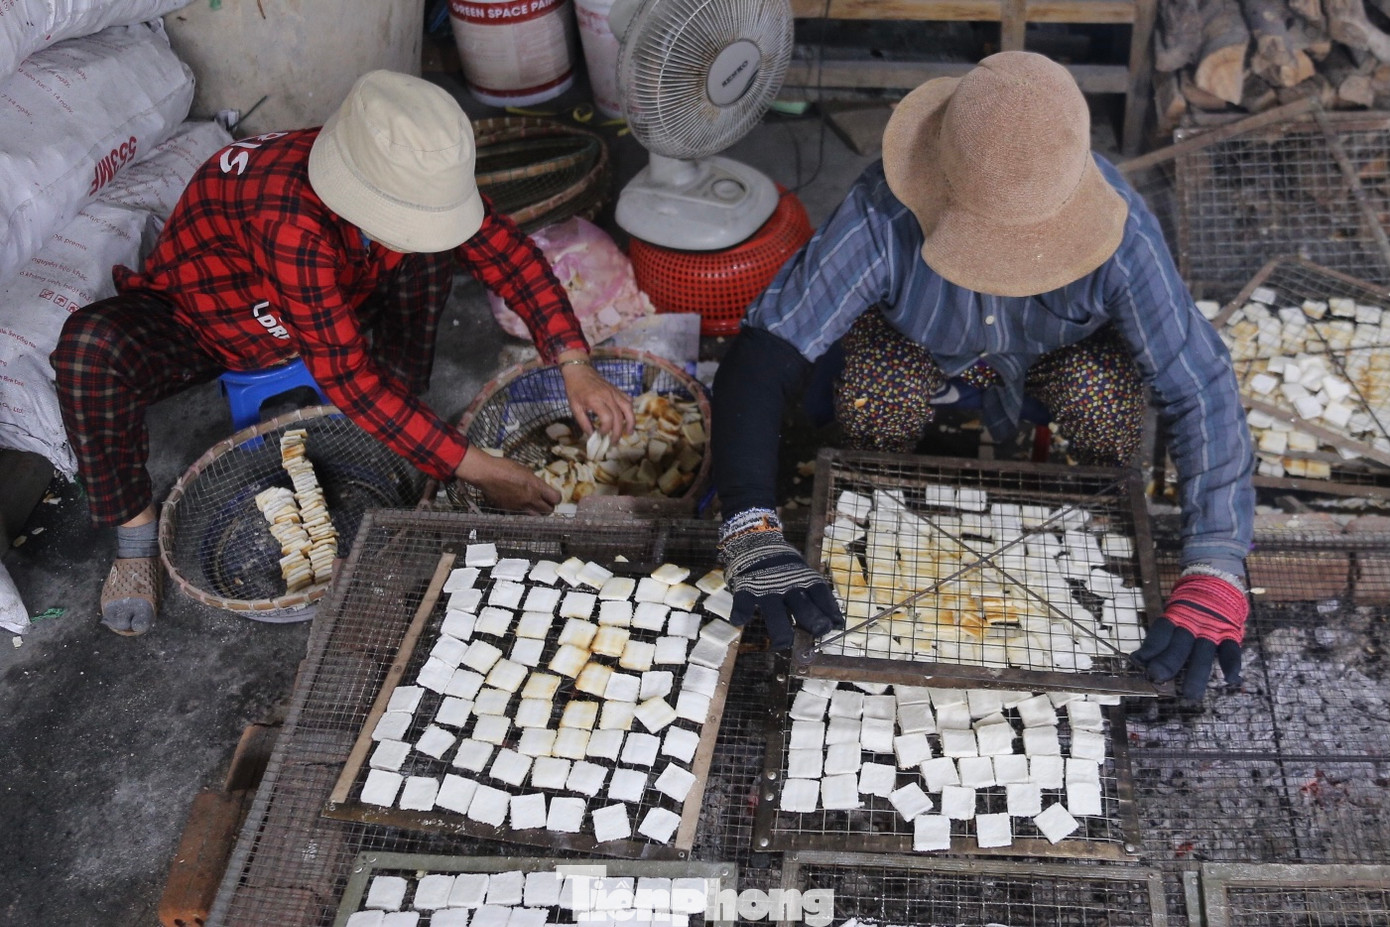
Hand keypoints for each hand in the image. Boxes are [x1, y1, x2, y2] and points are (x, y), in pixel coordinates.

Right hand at [454, 447, 559, 514]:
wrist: (487, 474)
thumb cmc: (505, 467)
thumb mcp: (525, 470)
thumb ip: (534, 481)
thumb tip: (539, 486)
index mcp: (536, 486)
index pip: (556, 498)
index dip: (557, 498)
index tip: (554, 496)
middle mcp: (531, 499)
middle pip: (548, 510)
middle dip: (549, 507)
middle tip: (546, 502)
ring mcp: (520, 506)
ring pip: (536, 516)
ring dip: (539, 512)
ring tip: (536, 507)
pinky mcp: (510, 510)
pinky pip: (522, 515)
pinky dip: (525, 512)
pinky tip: (522, 506)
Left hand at [558, 352, 634, 437]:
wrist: (579, 371)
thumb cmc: (575, 389)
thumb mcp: (575, 407)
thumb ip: (583, 422)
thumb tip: (592, 435)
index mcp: (595, 400)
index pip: (608, 418)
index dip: (606, 430)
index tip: (601, 435)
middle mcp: (608, 396)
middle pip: (619, 416)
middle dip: (618, 432)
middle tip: (614, 441)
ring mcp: (614, 392)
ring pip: (628, 408)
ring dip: (630, 422)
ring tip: (629, 432)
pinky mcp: (617, 390)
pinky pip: (627, 400)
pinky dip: (629, 410)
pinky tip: (627, 417)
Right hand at [719, 511, 843, 649]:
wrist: (754, 539)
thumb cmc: (783, 565)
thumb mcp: (801, 574)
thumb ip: (814, 596)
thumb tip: (837, 624)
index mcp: (804, 578)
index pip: (821, 595)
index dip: (830, 610)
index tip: (837, 625)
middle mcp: (788, 584)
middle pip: (803, 606)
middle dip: (813, 621)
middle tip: (819, 632)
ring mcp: (766, 587)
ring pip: (774, 612)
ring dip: (781, 630)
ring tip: (783, 643)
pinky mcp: (746, 588)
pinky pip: (742, 603)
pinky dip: (741, 613)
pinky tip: (740, 621)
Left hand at [1131, 571, 1247, 701]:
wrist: (1217, 580)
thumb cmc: (1190, 604)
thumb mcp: (1175, 611)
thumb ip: (1165, 634)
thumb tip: (1140, 660)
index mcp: (1176, 616)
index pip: (1161, 633)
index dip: (1150, 647)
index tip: (1137, 661)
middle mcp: (1192, 623)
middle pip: (1179, 645)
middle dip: (1167, 663)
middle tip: (1157, 678)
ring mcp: (1213, 628)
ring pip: (1203, 653)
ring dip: (1196, 674)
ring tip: (1190, 694)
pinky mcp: (1230, 632)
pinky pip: (1231, 650)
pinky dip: (1231, 664)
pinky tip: (1229, 679)